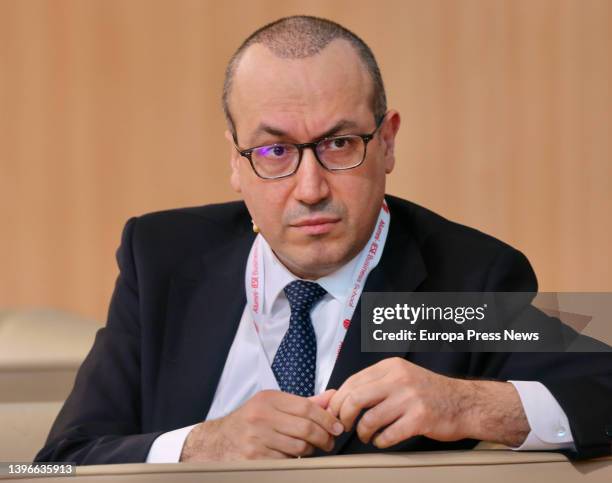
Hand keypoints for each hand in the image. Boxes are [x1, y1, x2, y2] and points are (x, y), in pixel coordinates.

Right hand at [180, 389, 343, 460]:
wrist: (217, 442)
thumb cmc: (249, 422)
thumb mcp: (273, 405)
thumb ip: (303, 403)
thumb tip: (332, 397)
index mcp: (268, 400)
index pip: (306, 408)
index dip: (326, 419)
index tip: (336, 427)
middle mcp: (261, 417)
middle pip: (305, 429)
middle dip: (324, 438)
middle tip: (329, 442)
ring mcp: (257, 439)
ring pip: (298, 448)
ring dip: (311, 451)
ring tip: (311, 449)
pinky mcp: (255, 460)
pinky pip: (286, 462)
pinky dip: (294, 461)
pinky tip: (291, 456)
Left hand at [328, 357, 528, 447]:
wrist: (465, 403)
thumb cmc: (428, 392)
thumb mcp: (400, 376)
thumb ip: (373, 383)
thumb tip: (339, 395)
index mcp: (390, 366)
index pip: (352, 382)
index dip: (338, 400)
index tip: (334, 412)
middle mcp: (399, 379)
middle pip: (355, 398)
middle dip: (343, 416)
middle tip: (343, 426)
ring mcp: (410, 398)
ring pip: (369, 419)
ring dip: (362, 433)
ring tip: (366, 436)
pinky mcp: (420, 418)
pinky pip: (388, 435)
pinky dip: (380, 442)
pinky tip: (382, 441)